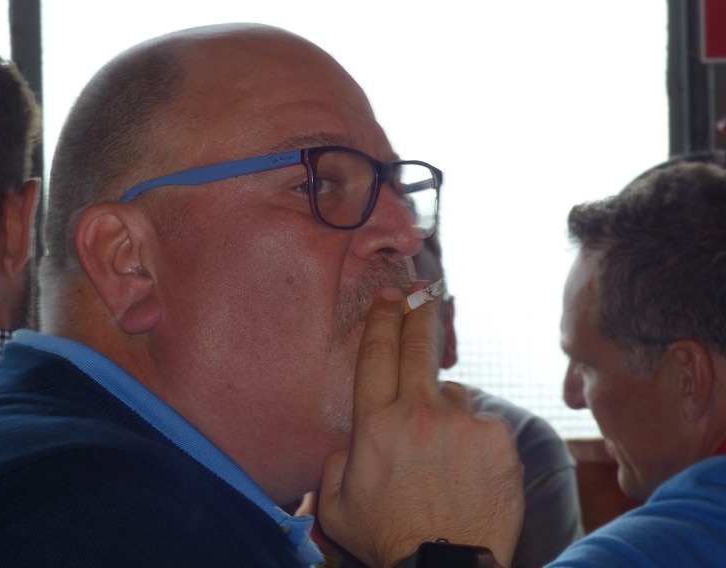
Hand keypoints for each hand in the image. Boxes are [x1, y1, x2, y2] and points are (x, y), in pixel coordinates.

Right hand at [318, 286, 523, 567]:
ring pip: (452, 393)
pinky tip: (467, 468)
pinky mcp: (497, 440)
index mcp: (376, 424)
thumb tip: (351, 439)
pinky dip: (473, 435)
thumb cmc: (388, 537)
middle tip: (421, 294)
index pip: (377, 353)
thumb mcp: (336, 502)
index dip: (383, 318)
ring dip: (445, 409)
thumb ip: (335, 460)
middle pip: (418, 347)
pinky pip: (482, 421)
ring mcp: (462, 424)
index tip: (390, 297)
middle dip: (418, 313)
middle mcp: (418, 414)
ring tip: (443, 454)